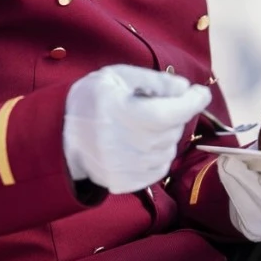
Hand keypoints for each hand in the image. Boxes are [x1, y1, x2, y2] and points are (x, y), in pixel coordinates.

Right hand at [63, 65, 212, 193]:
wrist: (60, 134)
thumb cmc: (92, 100)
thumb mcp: (117, 77)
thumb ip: (153, 80)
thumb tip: (184, 89)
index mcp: (116, 112)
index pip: (165, 113)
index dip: (190, 103)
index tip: (201, 93)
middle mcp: (117, 143)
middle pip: (169, 131)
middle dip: (174, 115)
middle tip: (159, 104)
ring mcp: (120, 167)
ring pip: (168, 151)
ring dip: (166, 136)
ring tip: (145, 124)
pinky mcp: (122, 183)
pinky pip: (159, 169)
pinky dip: (158, 154)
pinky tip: (142, 142)